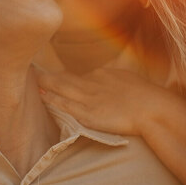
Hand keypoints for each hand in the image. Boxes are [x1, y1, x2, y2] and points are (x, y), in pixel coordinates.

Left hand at [36, 66, 168, 135]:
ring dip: (46, 84)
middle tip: (33, 71)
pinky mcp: (88, 113)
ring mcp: (89, 98)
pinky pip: (66, 105)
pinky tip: (42, 96)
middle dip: (49, 76)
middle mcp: (93, 83)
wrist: (152, 108)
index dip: (67, 78)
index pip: (81, 77)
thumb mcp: (129, 81)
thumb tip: (110, 78)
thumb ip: (116, 80)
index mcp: (104, 75)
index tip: (57, 77)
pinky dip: (53, 99)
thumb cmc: (148, 97)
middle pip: (66, 78)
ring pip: (62, 89)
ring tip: (33, 80)